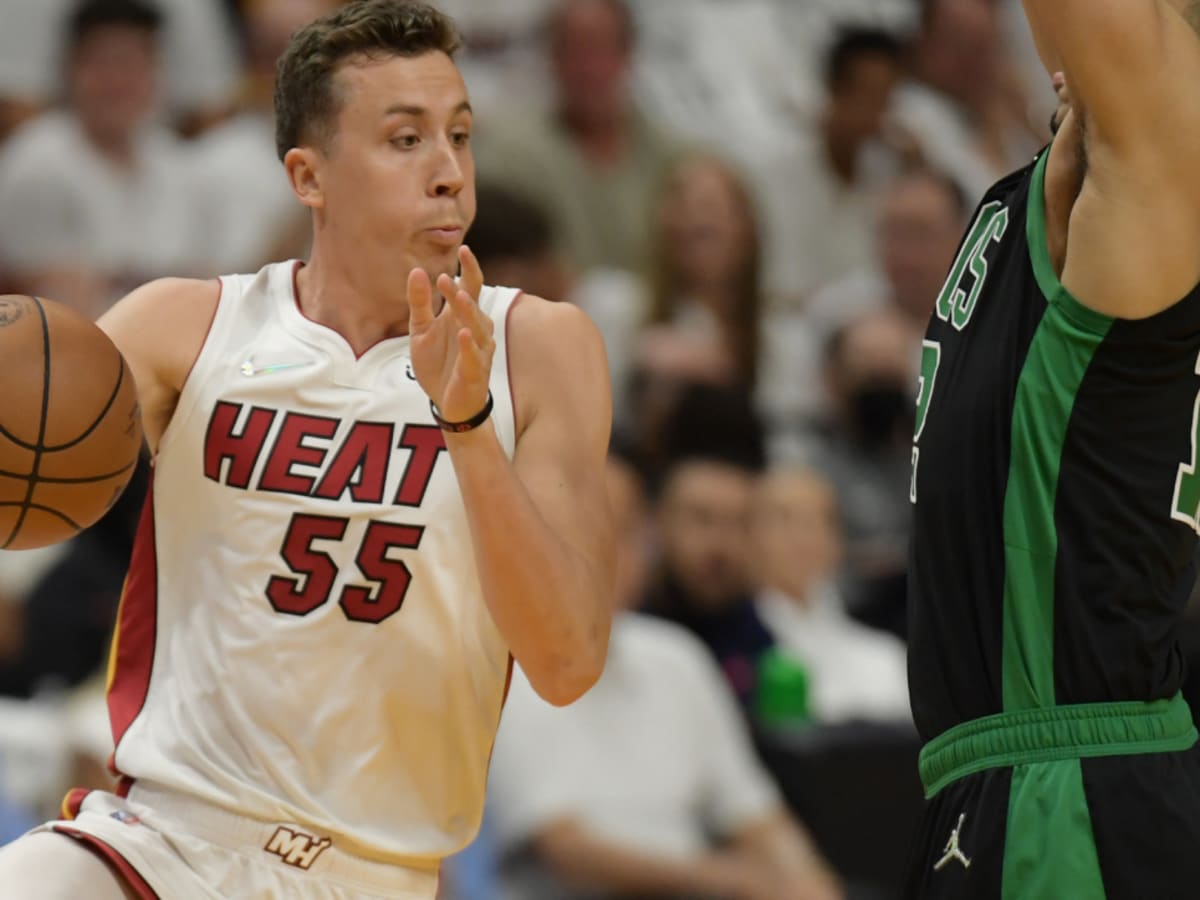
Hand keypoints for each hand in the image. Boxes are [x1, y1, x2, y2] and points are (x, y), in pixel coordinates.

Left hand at [407, 245, 493, 422]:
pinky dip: (470, 345)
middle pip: (473, 305)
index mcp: (462, 316)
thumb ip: (419, 302)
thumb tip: (416, 270)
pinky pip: (474, 356)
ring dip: (469, 313)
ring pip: (477, 328)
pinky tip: (464, 333)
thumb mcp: (420, 330)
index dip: (470, 269)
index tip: (464, 248)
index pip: (471, 287)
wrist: (445, 402)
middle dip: (462, 292)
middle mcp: (476, 329)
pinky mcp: (475, 372)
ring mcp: (478, 351)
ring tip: (460, 298)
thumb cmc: (438, 363)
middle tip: (446, 278)